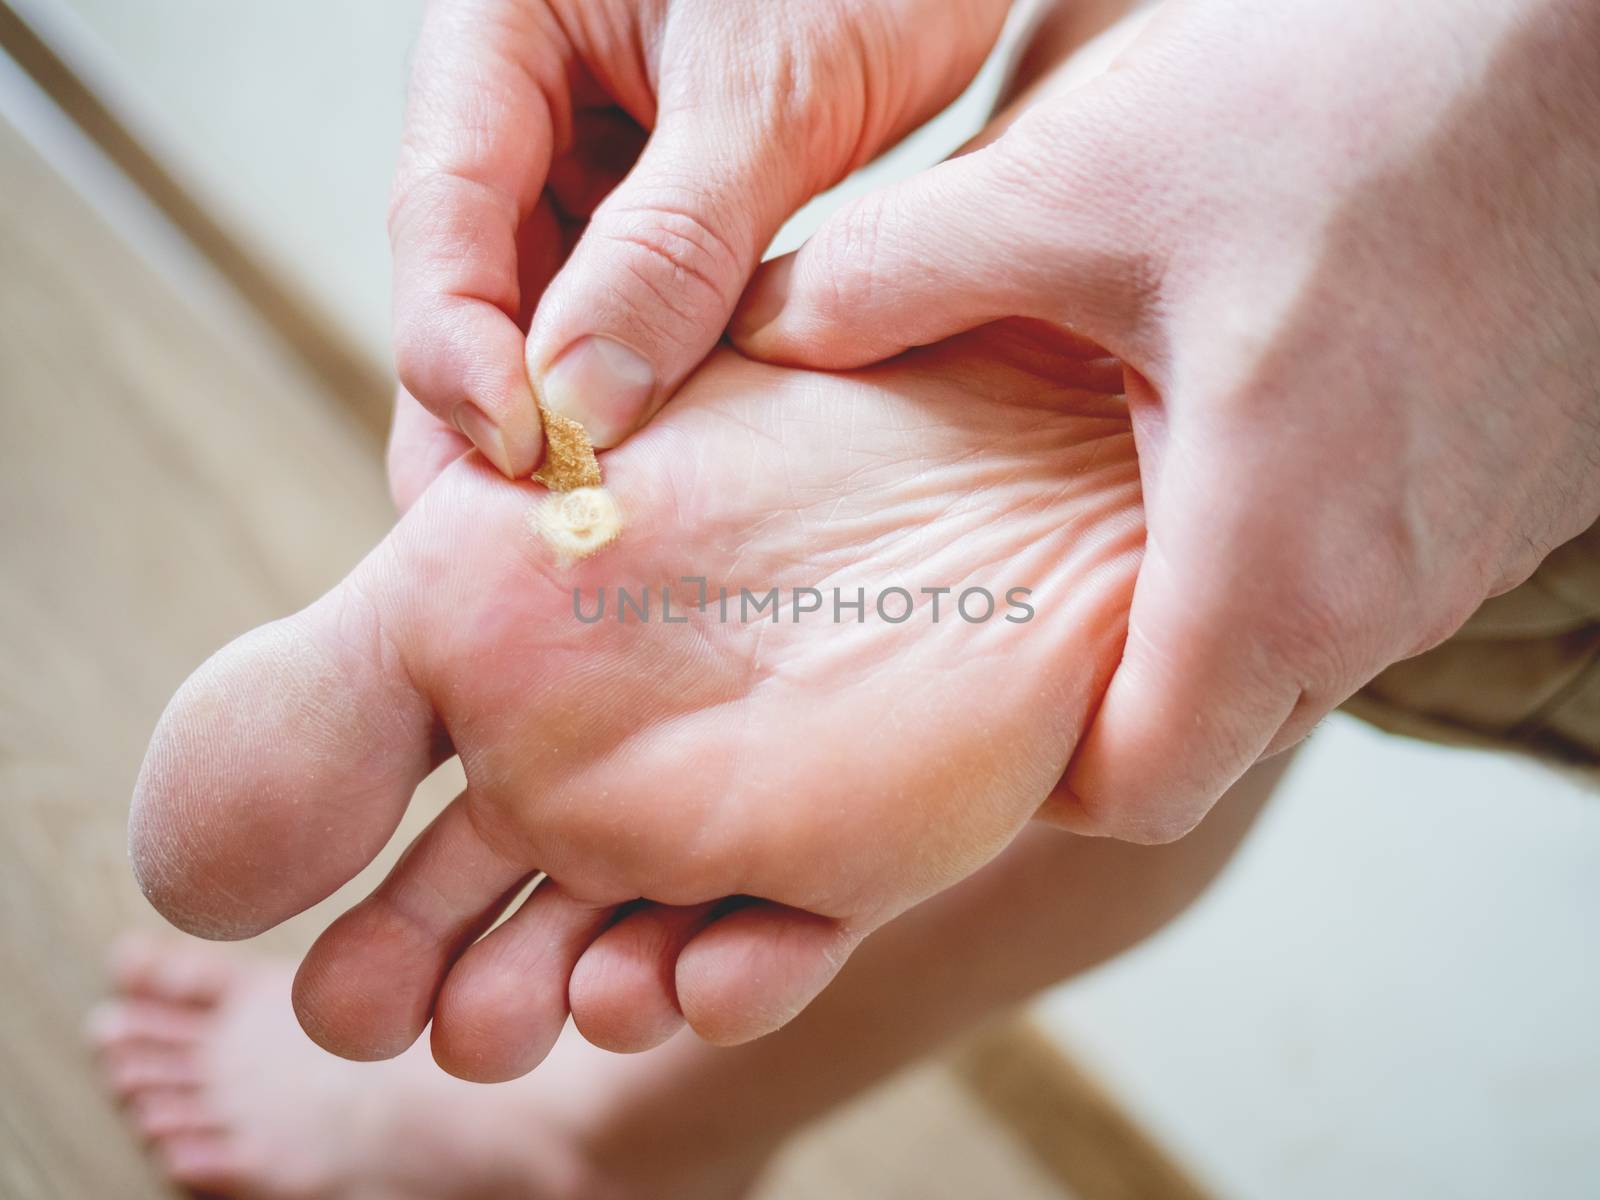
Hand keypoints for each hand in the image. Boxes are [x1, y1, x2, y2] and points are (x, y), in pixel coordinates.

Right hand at [132, 322, 1140, 1077]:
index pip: (402, 806)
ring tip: (573, 1004)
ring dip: (584, 996)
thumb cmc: (754, 461)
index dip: (367, 909)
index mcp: (507, 654)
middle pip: (502, 907)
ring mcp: (729, 800)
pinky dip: (744, 978)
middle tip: (406, 1026)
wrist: (1012, 444)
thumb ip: (337, 692)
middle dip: (452, 984)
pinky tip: (714, 978)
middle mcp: (605, 738)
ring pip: (629, 950)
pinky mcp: (853, 847)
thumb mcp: (490, 561)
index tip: (329, 986)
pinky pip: (785, 945)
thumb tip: (186, 859)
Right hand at [391, 0, 1009, 476]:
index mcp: (500, 33)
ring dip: (576, 402)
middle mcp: (527, 99)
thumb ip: (674, 243)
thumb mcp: (770, 93)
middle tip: (520, 536)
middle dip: (500, 404)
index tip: (521, 452)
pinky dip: (650, 373)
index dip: (459, 345)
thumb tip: (583, 402)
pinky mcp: (665, 198)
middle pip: (477, 275)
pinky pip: (635, 300)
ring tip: (594, 515)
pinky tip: (670, 456)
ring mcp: (594, 152)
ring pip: (554, 301)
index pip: (442, 210)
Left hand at [732, 0, 1599, 840]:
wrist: (1593, 16)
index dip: (1036, 777)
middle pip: (1218, 726)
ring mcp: (1475, 544)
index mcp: (1277, 565)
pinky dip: (1296, 539)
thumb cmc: (1348, 92)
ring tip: (1111, 503)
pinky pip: (1381, 568)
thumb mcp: (1076, 184)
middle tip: (1018, 600)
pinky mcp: (1519, 479)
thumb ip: (894, 273)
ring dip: (1203, 607)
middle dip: (1113, 695)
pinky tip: (1240, 421)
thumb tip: (765, 326)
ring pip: (1303, 648)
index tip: (971, 703)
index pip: (1140, 789)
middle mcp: (1394, 591)